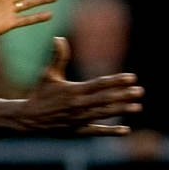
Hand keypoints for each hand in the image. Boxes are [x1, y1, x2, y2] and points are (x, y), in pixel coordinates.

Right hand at [20, 37, 141, 135]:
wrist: (28, 119)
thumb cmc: (40, 94)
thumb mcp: (48, 74)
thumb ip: (58, 57)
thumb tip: (59, 38)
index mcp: (74, 90)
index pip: (100, 84)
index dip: (116, 81)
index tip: (131, 77)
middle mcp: (79, 105)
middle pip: (106, 99)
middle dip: (124, 95)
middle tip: (140, 91)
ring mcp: (79, 119)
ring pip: (105, 114)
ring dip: (122, 111)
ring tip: (137, 107)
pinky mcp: (78, 131)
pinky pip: (97, 131)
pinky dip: (111, 131)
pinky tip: (125, 130)